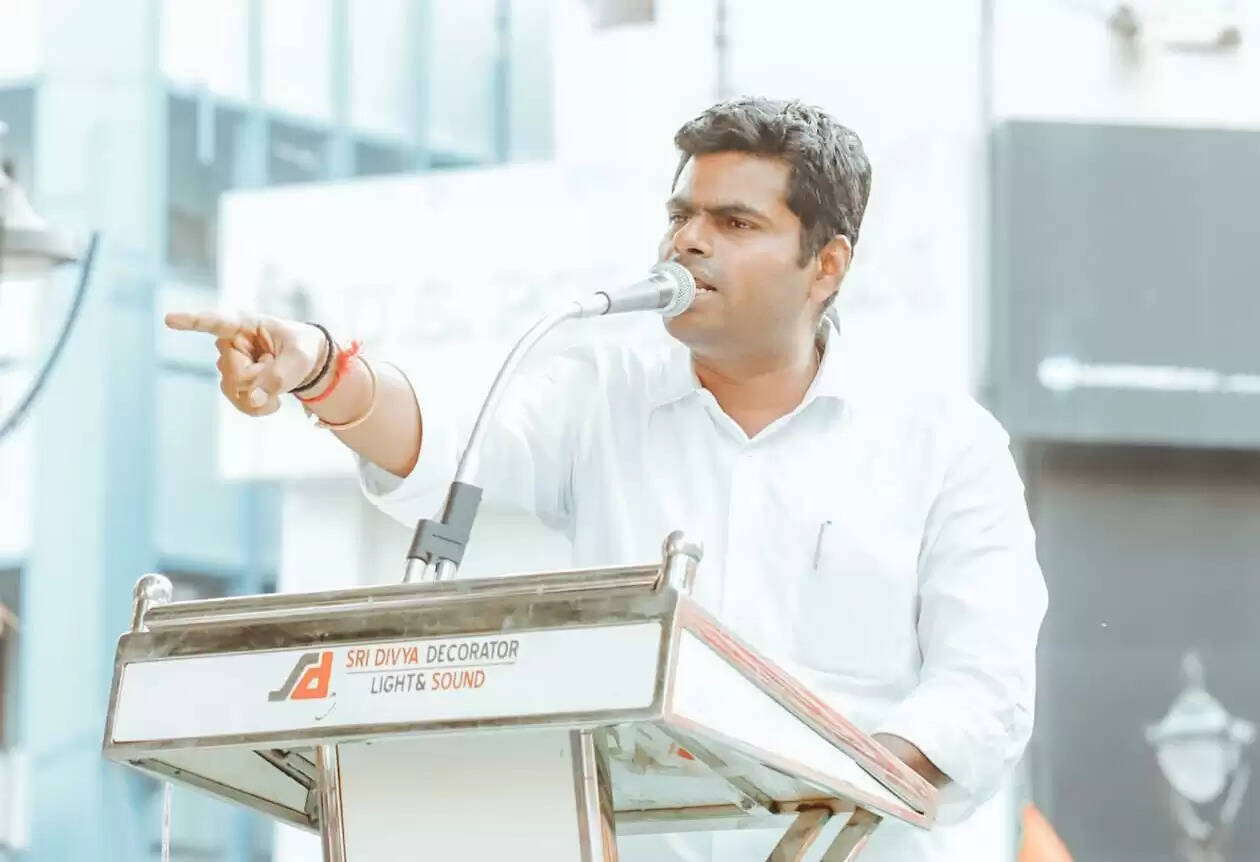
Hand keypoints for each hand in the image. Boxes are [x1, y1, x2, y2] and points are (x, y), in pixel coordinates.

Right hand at [164, 311, 325, 416]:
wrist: (305, 362)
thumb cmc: (301, 349)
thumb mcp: (299, 358)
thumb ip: (278, 376)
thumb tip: (252, 399)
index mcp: (245, 325)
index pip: (215, 323)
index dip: (192, 322)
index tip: (169, 320)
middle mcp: (230, 344)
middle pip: (235, 372)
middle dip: (261, 378)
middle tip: (279, 368)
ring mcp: (228, 364)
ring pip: (235, 390)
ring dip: (262, 393)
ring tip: (279, 383)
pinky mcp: (232, 383)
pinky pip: (238, 401)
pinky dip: (258, 407)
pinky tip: (272, 402)